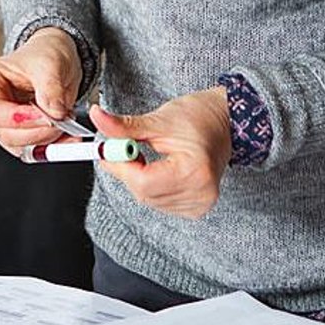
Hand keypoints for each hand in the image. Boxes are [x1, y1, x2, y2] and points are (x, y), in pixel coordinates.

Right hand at [0, 27, 82, 155]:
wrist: (57, 57)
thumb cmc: (46, 53)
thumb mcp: (50, 62)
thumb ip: (50, 88)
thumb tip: (54, 113)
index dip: (19, 118)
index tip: (47, 117)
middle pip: (5, 133)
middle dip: (37, 132)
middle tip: (63, 123)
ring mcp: (3, 122)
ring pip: (19, 146)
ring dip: (46, 142)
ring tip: (69, 126)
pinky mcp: (20, 133)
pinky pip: (33, 148)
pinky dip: (52, 146)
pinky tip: (68, 137)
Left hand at [90, 88, 232, 218]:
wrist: (227, 121)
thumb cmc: (200, 117)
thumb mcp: (159, 120)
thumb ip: (125, 126)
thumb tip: (98, 118)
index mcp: (195, 172)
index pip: (143, 182)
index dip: (121, 166)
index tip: (108, 150)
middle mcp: (200, 193)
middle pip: (143, 193)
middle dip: (128, 171)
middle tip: (125, 148)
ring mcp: (200, 203)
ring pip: (148, 199)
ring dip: (140, 179)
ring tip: (150, 156)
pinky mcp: (197, 207)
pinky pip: (160, 202)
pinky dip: (153, 186)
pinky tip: (161, 169)